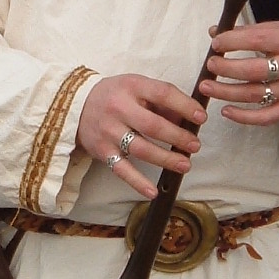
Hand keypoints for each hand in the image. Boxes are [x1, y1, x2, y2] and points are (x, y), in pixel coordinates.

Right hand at [77, 75, 204, 200]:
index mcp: (131, 86)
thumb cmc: (115, 95)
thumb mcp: (136, 87)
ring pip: (141, 149)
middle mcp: (118, 108)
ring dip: (165, 159)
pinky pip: (122, 169)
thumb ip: (161, 100)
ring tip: (185, 164)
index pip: (162, 93)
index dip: (185, 106)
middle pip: (153, 125)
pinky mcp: (102, 151)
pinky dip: (137, 182)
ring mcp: (109, 131)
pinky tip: (153, 191)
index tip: (201, 117)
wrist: (76, 105)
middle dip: (178, 137)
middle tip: (195, 145)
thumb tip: (188, 119)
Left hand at [199, 18, 278, 124]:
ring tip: (206, 87)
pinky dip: (244, 117)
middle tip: (211, 65)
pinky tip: (226, 111)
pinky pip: (266, 117)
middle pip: (252, 70)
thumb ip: (250, 31)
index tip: (216, 43)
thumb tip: (216, 33)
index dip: (231, 42)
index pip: (255, 40)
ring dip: (226, 92)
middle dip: (226, 68)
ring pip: (254, 95)